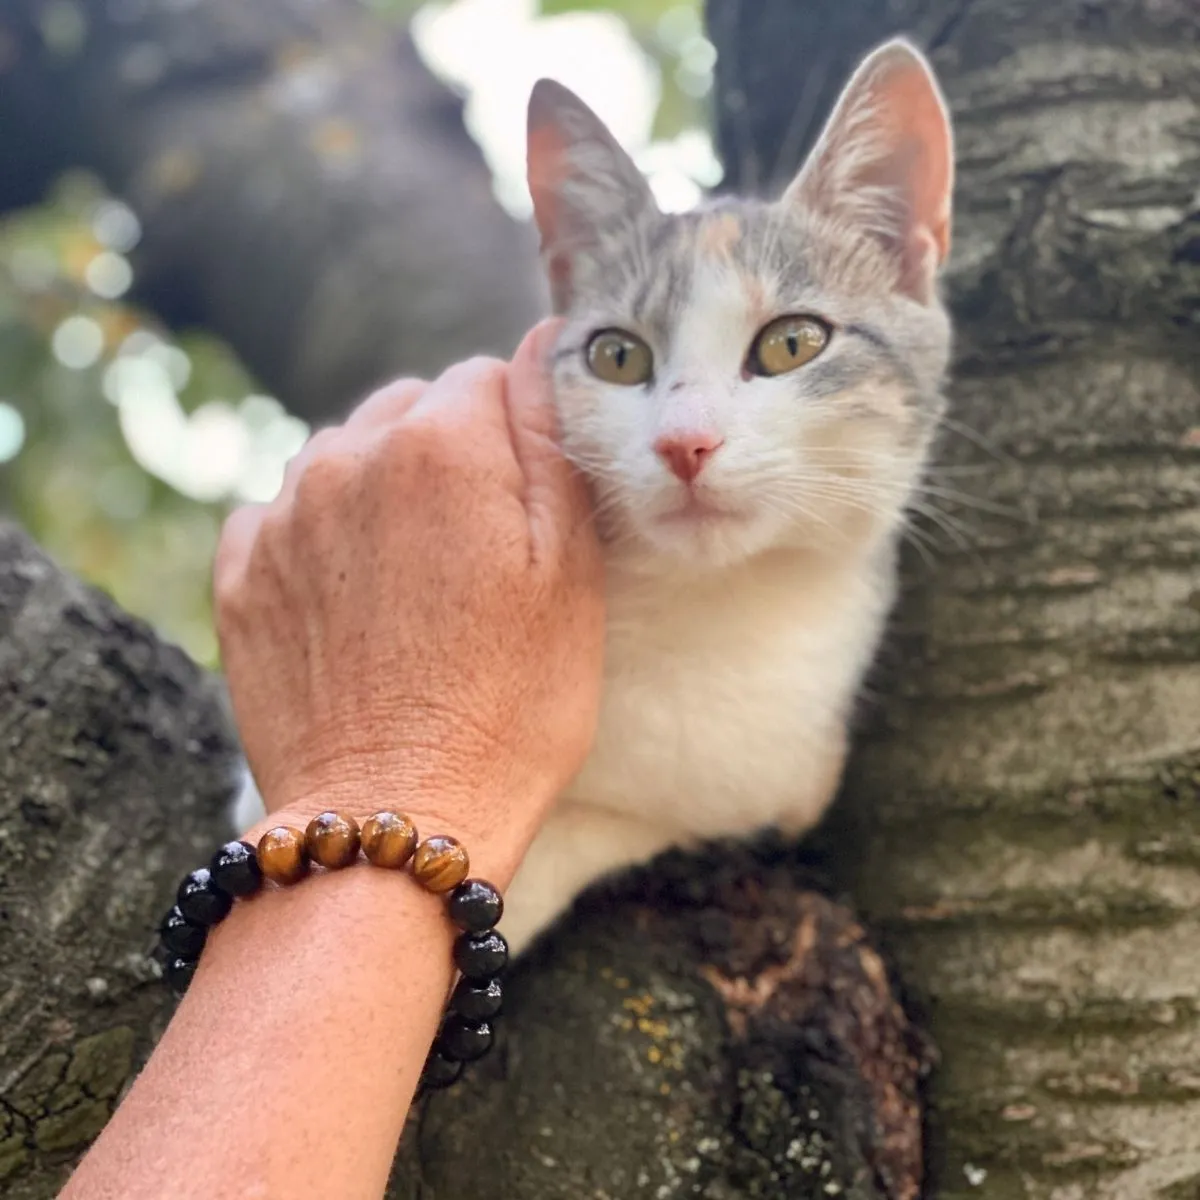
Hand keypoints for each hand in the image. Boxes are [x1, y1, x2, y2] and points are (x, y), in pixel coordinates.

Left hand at [213, 320, 604, 883]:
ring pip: (345, 456)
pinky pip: (284, 512)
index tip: (527, 500)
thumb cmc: (513, 706)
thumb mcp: (571, 572)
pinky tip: (353, 600)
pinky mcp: (240, 575)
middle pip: (410, 408)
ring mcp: (282, 516)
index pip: (485, 377)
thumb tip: (539, 344)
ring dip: (383, 491)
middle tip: (479, 550)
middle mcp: (347, 458)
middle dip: (449, 453)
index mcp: (441, 447)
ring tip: (417, 582)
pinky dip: (320, 535)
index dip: (517, 432)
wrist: (396, 819)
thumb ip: (552, 440)